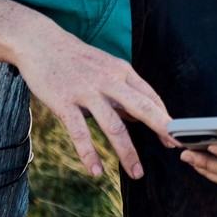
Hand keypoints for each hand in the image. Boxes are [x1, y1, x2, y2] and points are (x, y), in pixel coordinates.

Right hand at [10, 27, 177, 179]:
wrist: (40, 43)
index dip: (165, 118)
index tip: (176, 137)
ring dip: (127, 152)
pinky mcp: (64, 103)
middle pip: (141, 107)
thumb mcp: (106, 68)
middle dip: (160, 129)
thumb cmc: (75, 58)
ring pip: (113, 126)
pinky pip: (80, 133)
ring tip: (137, 173)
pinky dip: (89, 154)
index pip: (150, 96)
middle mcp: (108, 81)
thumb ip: (123, 92)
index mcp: (121, 71)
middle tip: (174, 149)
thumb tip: (141, 117)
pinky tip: (96, 171)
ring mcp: (86, 92)